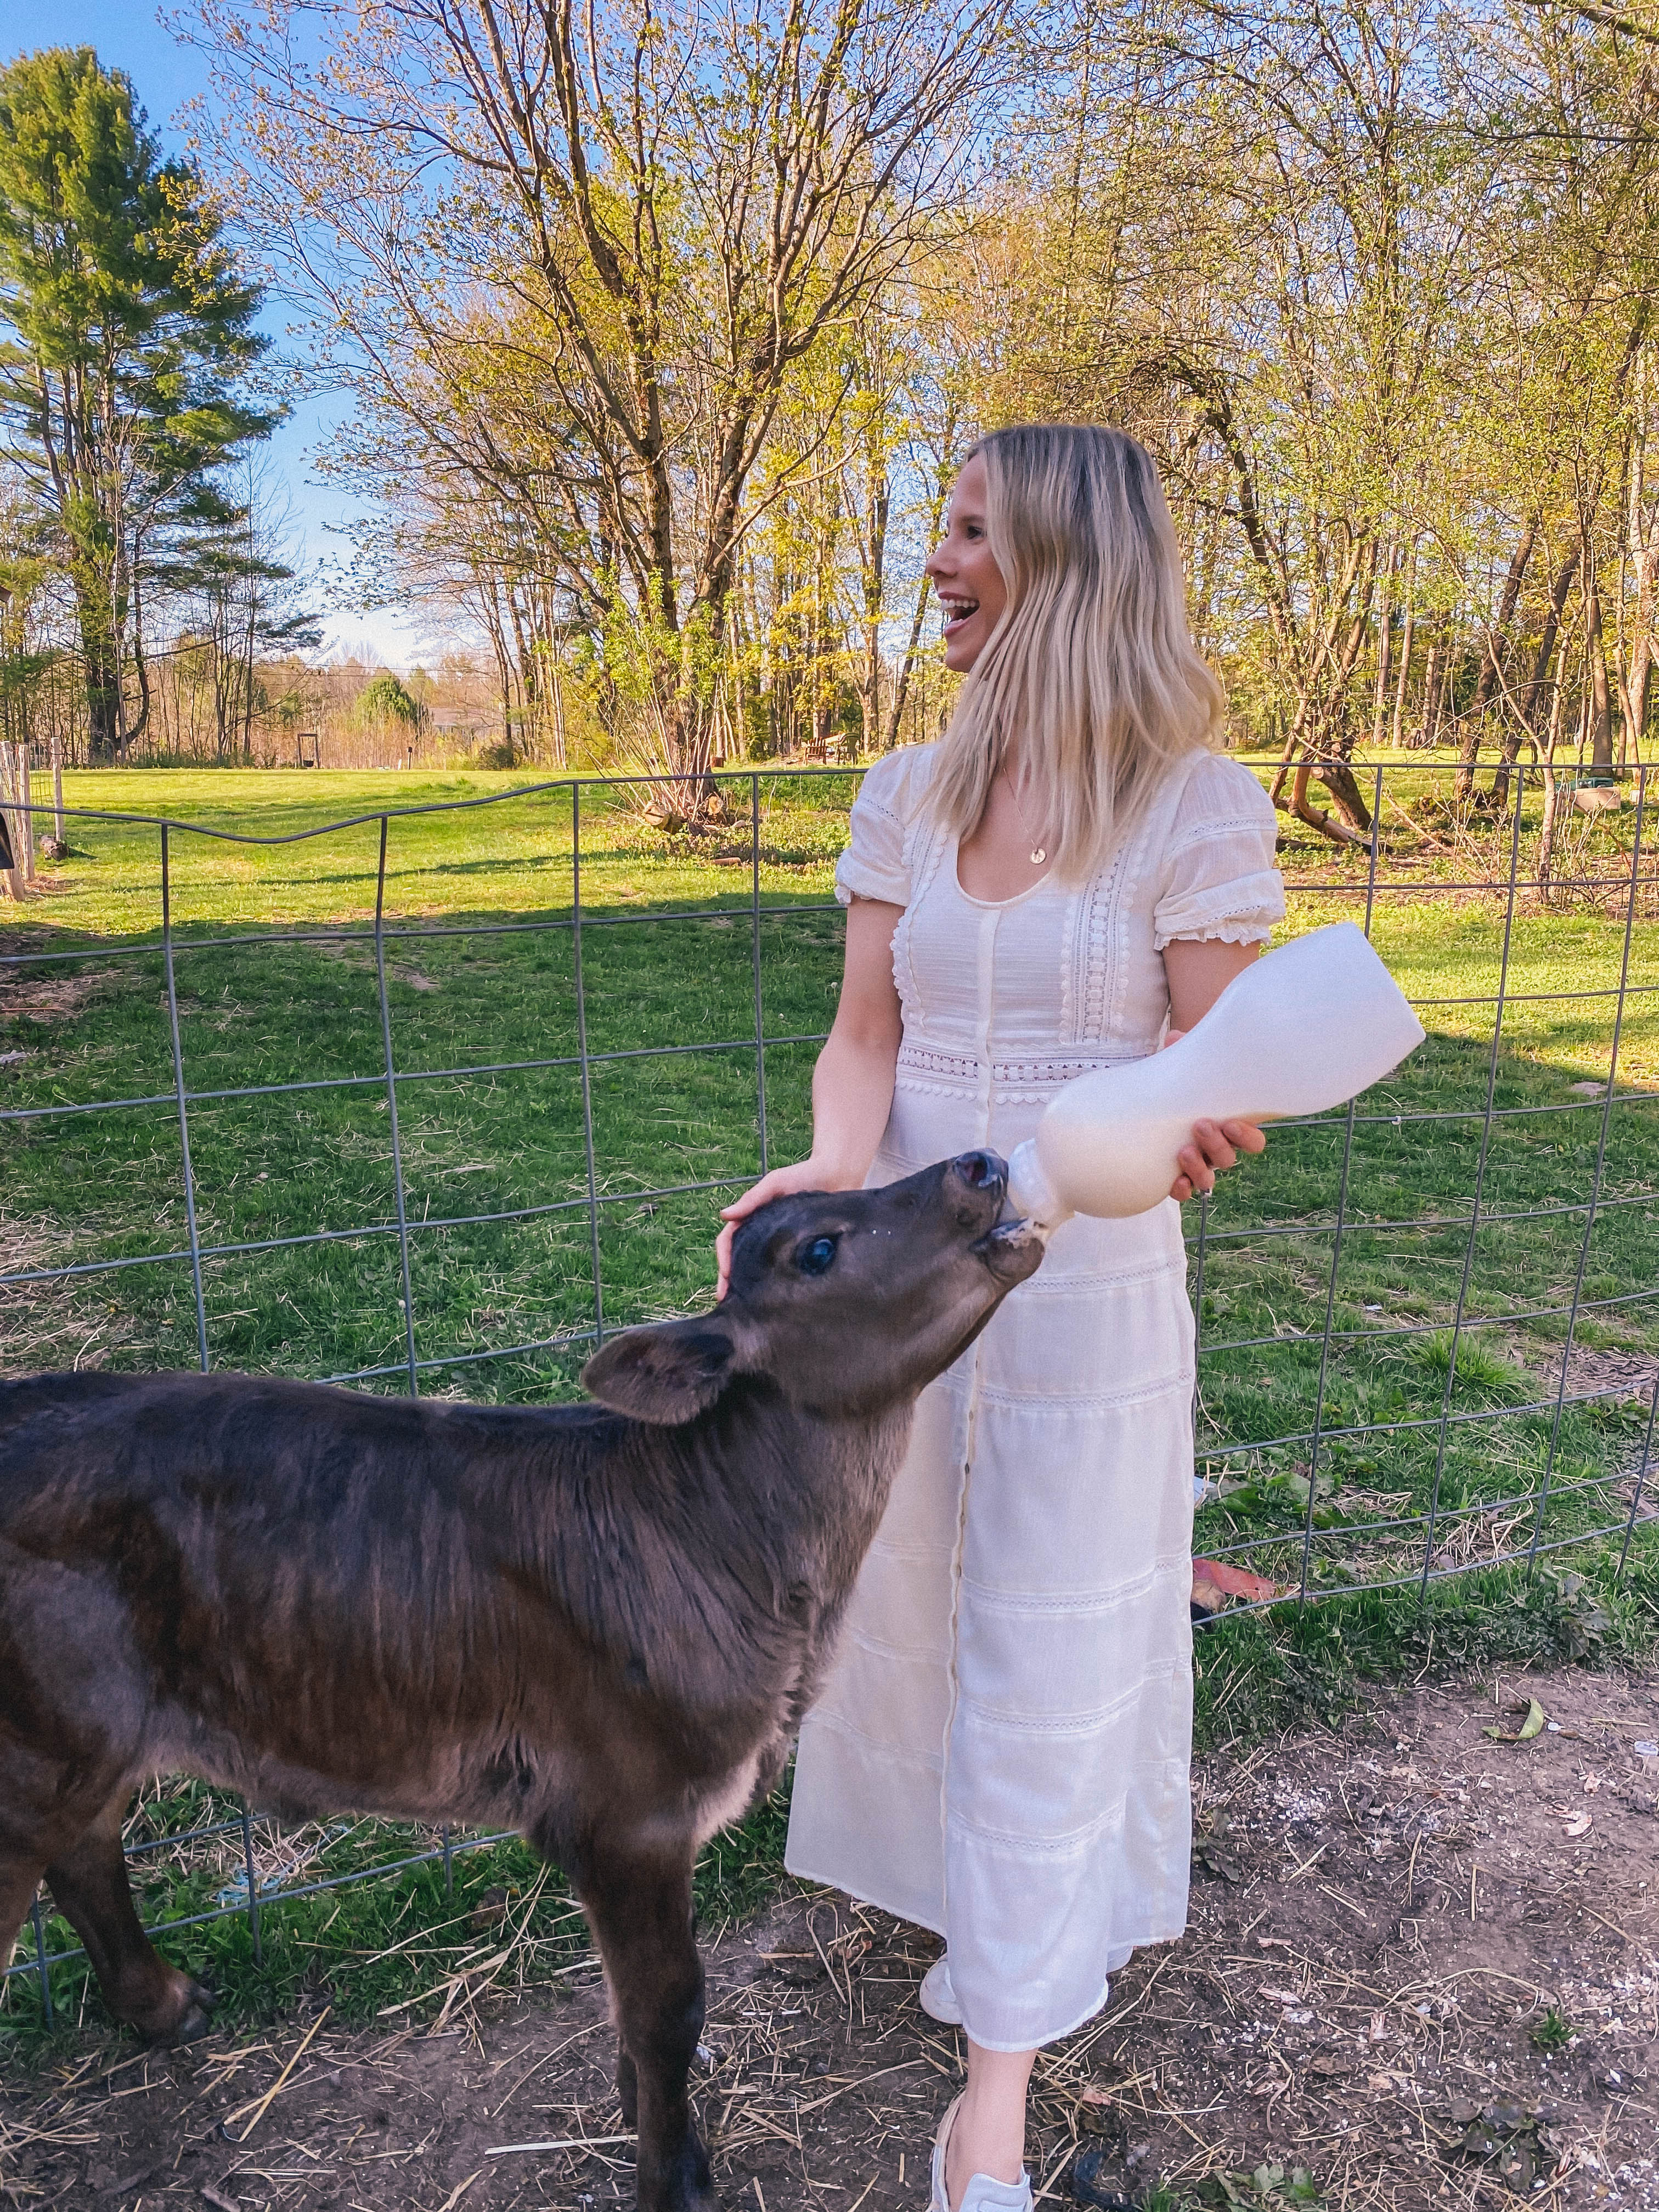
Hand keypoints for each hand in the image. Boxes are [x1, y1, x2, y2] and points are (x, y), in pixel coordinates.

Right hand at [716, 1158, 855, 1299]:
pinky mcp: (801, 1251)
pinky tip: (775, 1300)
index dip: (723, 1259)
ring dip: (748, 1286)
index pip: (728, 1241)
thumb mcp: (775, 1183)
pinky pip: (782, 1270)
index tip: (726, 1278)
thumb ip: (752, 1199)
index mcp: (752, 1217)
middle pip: (739, 1260)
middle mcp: (763, 1233)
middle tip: (727, 1303)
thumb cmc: (804, 1175)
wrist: (839, 1175)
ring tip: (745, 1308)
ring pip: (758, 1268)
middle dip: (729, 1281)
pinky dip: (773, 1285)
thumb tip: (724, 1215)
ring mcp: (781, 1244)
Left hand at [1160, 1031, 1265, 1200]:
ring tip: (1184, 1151)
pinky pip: (1184, 1191)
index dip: (1247, 1137)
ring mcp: (1198, 1165)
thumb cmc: (1178, 1086)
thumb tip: (1176, 1037)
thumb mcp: (1182, 1070)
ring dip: (1200, 1168)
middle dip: (1217, 1145)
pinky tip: (1175, 1182)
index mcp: (1228, 1125)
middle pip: (1229, 1159)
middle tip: (1201, 1125)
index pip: (1253, 1140)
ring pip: (1209, 1178)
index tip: (1233, 1123)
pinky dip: (1181, 1189)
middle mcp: (1216, 1149)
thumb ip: (1183, 1054)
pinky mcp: (1176, 1176)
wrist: (1151, 1103)